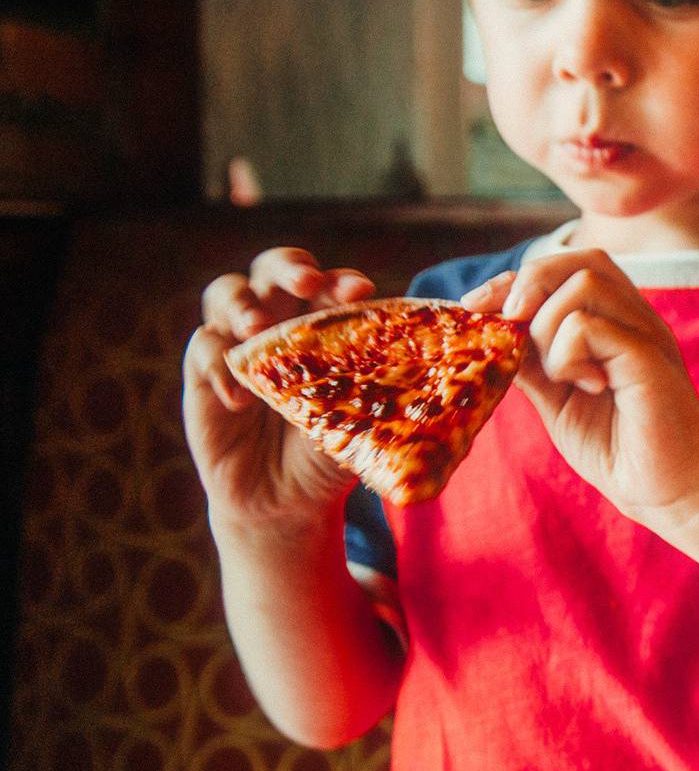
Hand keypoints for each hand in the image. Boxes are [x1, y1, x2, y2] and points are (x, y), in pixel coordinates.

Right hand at [182, 248, 375, 533]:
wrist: (285, 502)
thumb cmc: (329, 453)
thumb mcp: (359, 424)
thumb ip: (376, 394)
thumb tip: (424, 375)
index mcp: (323, 326)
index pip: (330, 287)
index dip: (341, 282)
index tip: (360, 291)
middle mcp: (278, 322)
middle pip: (274, 270)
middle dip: (289, 269)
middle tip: (305, 284)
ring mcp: (238, 343)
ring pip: (226, 293)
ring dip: (242, 304)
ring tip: (257, 329)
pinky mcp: (202, 374)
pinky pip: (203, 348)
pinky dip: (219, 365)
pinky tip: (240, 399)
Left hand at [463, 250, 698, 519]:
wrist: (667, 494)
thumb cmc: (617, 448)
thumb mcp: (556, 398)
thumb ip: (532, 362)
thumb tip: (491, 331)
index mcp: (618, 322)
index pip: (568, 267)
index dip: (515, 279)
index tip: (477, 308)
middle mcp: (637, 319)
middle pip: (580, 261)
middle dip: (527, 287)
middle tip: (510, 330)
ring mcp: (647, 336)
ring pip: (584, 284)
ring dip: (548, 327)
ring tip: (560, 375)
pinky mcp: (649, 361)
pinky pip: (591, 326)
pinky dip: (567, 354)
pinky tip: (584, 386)